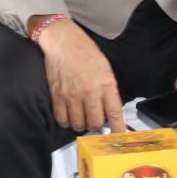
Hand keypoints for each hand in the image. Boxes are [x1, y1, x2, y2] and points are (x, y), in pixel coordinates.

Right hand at [35, 18, 125, 132]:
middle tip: (95, 119)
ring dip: (82, 124)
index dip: (117, 128)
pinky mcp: (57, 97)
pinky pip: (62, 120)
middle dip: (97, 125)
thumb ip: (108, 88)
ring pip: (78, 124)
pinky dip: (66, 122)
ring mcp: (72, 96)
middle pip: (95, 123)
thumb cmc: (85, 51)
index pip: (114, 112)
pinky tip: (69, 116)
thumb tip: (109, 108)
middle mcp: (90, 92)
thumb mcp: (105, 68)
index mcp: (105, 83)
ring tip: (82, 116)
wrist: (63, 42)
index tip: (118, 135)